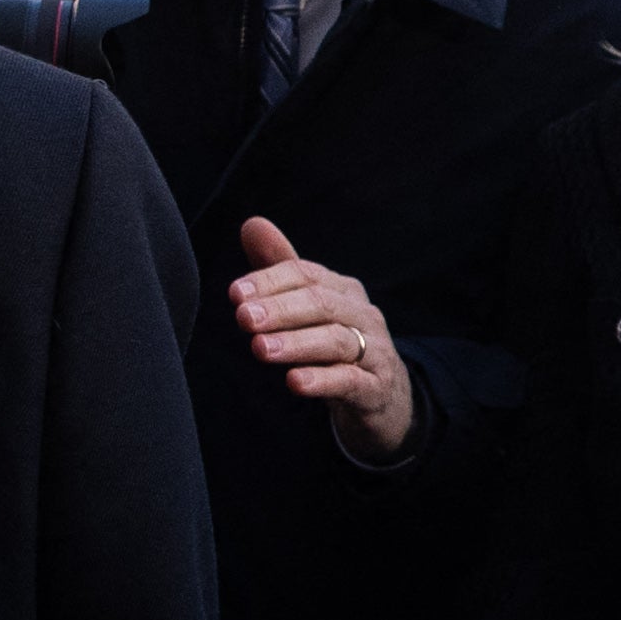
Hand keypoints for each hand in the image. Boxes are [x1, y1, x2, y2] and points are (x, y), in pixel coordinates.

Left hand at [233, 217, 413, 457]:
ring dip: (296, 344)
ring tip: (260, 349)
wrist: (385, 396)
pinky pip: (350, 381)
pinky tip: (295, 382)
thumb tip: (252, 223)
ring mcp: (374, 352)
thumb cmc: (338, 343)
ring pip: (336, 341)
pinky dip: (323, 380)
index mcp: (343, 290)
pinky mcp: (376, 388)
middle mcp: (363, 315)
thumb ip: (280, 269)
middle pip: (321, 304)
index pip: (306, 275)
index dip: (270, 281)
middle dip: (280, 309)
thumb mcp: (311, 307)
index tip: (236, 293)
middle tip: (243, 318)